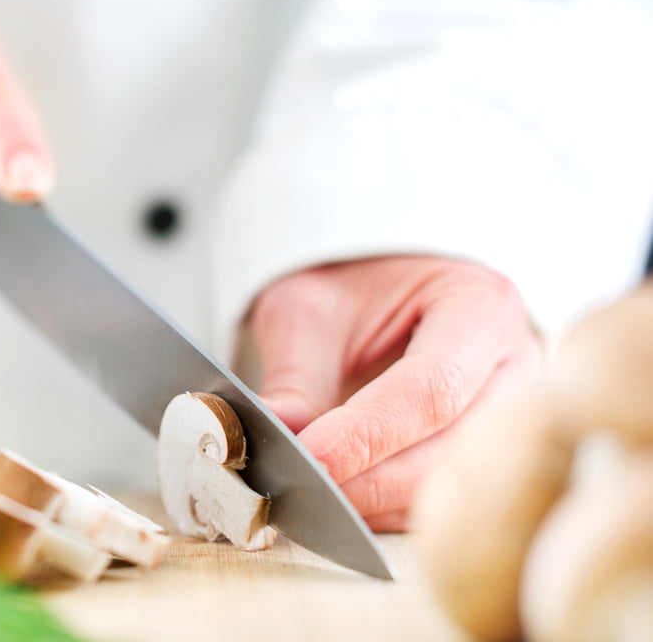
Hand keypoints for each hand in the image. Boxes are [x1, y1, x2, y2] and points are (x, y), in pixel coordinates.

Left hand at [249, 256, 541, 530]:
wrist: (371, 281)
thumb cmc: (347, 285)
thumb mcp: (308, 310)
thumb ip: (296, 377)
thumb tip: (276, 439)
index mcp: (480, 306)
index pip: (432, 389)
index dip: (367, 436)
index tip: (309, 459)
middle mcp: (513, 365)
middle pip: (449, 451)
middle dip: (369, 481)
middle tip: (301, 488)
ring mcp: (509, 415)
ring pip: (448, 487)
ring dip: (374, 503)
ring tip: (310, 493)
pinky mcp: (484, 453)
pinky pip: (439, 499)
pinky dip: (383, 508)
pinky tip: (338, 498)